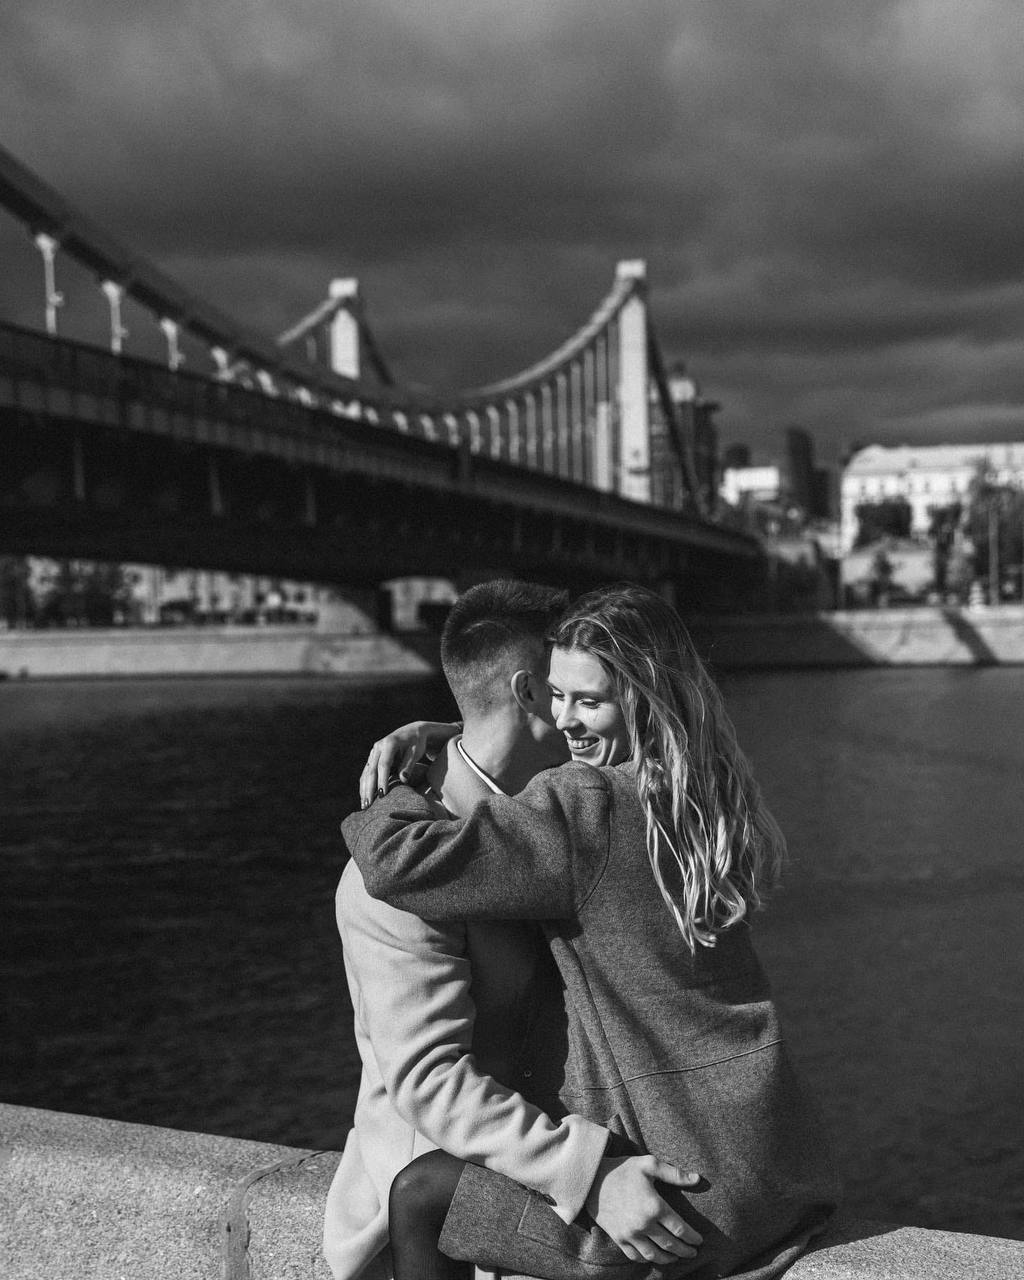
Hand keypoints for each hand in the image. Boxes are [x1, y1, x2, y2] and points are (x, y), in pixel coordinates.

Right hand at [358, 721, 460, 807]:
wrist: (411, 732)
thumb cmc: (416, 743)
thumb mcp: (416, 752)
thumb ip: (409, 765)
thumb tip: (403, 779)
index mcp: (389, 743)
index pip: (384, 764)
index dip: (382, 780)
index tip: (382, 794)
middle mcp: (378, 747)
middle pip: (371, 770)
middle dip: (369, 788)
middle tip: (369, 804)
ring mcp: (373, 752)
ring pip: (366, 772)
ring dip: (364, 789)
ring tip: (364, 805)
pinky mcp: (372, 758)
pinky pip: (366, 773)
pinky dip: (364, 785)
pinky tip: (364, 797)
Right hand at [583, 1155, 701, 1265]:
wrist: (592, 1179)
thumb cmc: (622, 1170)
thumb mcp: (649, 1164)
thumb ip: (674, 1173)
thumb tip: (697, 1179)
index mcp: (654, 1206)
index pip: (680, 1229)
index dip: (692, 1237)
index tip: (699, 1241)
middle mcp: (643, 1224)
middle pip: (670, 1245)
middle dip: (684, 1251)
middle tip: (693, 1253)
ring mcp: (630, 1234)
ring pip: (654, 1255)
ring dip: (668, 1259)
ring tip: (676, 1257)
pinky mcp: (618, 1238)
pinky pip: (636, 1256)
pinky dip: (647, 1259)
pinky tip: (653, 1256)